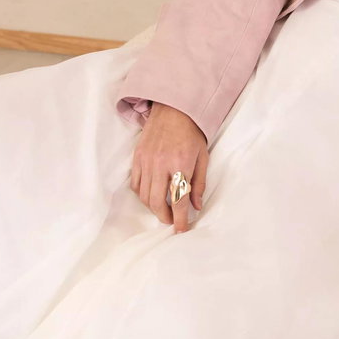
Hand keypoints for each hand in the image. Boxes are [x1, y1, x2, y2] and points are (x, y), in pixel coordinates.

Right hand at [130, 102, 208, 233]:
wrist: (174, 108)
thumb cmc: (192, 132)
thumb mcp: (203, 157)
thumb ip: (199, 183)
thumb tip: (196, 206)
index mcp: (181, 164)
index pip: (179, 200)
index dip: (180, 219)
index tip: (182, 229)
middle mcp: (161, 164)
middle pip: (157, 202)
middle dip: (165, 217)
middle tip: (173, 220)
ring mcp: (146, 160)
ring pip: (144, 196)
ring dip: (153, 207)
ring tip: (163, 208)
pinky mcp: (137, 157)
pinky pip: (136, 184)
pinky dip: (142, 194)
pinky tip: (151, 194)